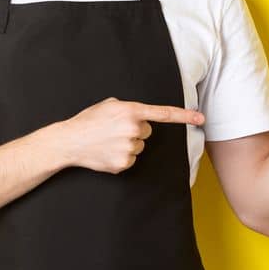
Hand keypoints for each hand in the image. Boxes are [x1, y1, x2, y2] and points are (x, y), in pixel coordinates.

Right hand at [53, 97, 205, 172]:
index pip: (163, 113)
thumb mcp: (108, 105)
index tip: (201, 118)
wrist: (67, 141)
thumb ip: (129, 109)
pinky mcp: (123, 163)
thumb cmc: (87, 121)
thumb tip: (140, 117)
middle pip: (147, 132)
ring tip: (107, 141)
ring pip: (139, 146)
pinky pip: (131, 160)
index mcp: (130, 111)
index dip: (184, 116)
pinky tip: (106, 152)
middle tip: (114, 131)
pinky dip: (121, 157)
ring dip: (127, 144)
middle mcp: (133, 128)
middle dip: (135, 131)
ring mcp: (129, 147)